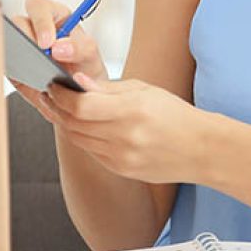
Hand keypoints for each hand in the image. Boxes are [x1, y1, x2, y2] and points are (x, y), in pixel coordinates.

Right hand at [11, 0, 108, 111]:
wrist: (79, 92)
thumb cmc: (84, 66)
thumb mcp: (90, 55)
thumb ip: (80, 47)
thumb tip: (57, 48)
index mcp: (53, 16)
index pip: (39, 6)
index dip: (40, 21)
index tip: (48, 43)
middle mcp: (33, 28)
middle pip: (17, 22)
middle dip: (26, 38)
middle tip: (39, 56)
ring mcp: (20, 45)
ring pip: (7, 42)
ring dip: (19, 55)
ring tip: (36, 70)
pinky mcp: (12, 65)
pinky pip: (4, 63)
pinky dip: (12, 71)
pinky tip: (27, 80)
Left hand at [37, 73, 208, 184]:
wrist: (201, 149)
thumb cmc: (175, 115)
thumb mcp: (145, 90)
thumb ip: (108, 88)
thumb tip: (77, 81)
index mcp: (131, 111)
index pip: (80, 105)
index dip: (60, 95)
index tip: (54, 85)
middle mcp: (124, 137)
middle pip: (73, 123)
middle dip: (57, 107)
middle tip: (50, 95)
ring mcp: (121, 157)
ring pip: (78, 139)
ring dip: (66, 123)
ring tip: (61, 108)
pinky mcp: (121, 169)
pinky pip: (91, 152)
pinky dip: (82, 137)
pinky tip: (82, 125)